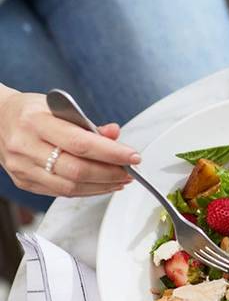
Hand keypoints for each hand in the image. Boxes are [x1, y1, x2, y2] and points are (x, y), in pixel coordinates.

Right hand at [0, 90, 139, 196]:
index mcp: (35, 122)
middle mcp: (25, 147)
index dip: (112, 153)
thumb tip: (114, 134)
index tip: (133, 157)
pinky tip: (103, 185)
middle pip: (78, 170)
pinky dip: (88, 190)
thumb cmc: (29, 112)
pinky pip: (63, 192)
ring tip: (121, 179)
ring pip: (72, 186)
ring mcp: (23, 169)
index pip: (81, 143)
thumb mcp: (58, 107)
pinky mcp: (26, 183)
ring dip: (103, 186)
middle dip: (111, 174)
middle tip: (129, 171)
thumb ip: (88, 124)